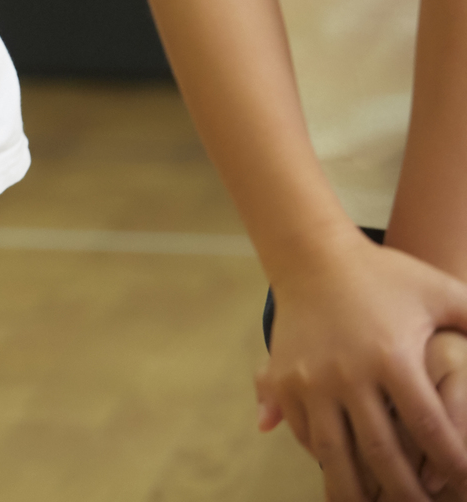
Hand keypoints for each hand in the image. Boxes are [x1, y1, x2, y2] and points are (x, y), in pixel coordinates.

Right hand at [255, 239, 466, 499]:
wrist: (312, 255)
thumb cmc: (386, 275)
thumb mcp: (443, 293)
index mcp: (392, 356)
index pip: (431, 428)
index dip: (454, 465)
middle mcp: (348, 373)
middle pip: (382, 452)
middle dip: (407, 494)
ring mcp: (311, 378)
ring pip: (334, 452)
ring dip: (354, 492)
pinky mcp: (283, 379)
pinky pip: (304, 432)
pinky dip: (322, 459)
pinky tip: (340, 476)